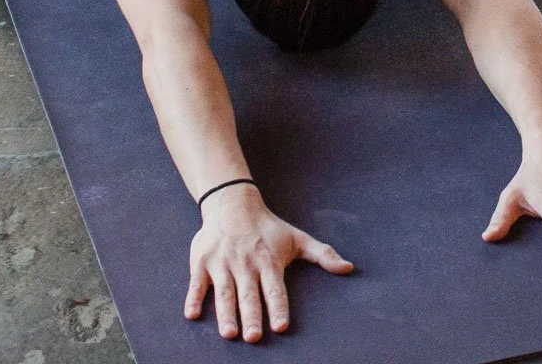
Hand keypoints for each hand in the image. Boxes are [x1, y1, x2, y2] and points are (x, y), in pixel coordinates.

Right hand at [185, 185, 353, 341]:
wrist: (233, 204)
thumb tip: (349, 267)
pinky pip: (197, 284)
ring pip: (225, 293)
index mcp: (269, 262)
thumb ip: (323, 254)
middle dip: (251, 317)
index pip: (275, 289)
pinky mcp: (202, 262)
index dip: (278, 307)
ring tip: (229, 333)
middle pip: (250, 295)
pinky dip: (193, 298)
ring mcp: (223, 264)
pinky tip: (192, 314)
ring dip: (225, 314)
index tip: (281, 326)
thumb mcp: (297, 239)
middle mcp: (246, 265)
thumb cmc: (269, 228)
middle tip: (253, 337)